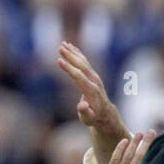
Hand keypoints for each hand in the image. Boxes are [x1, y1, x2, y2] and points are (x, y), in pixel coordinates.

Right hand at [57, 41, 127, 163]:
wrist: (104, 113)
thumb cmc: (94, 117)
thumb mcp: (88, 119)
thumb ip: (85, 112)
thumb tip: (81, 106)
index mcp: (91, 90)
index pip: (78, 76)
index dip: (68, 68)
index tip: (58, 61)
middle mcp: (94, 80)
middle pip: (81, 65)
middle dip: (70, 56)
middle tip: (60, 47)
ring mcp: (94, 76)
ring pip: (83, 61)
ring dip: (73, 52)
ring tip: (62, 44)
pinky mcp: (93, 75)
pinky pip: (84, 62)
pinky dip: (77, 53)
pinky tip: (70, 46)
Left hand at [98, 130, 152, 163]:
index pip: (151, 160)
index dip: (155, 149)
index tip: (160, 141)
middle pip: (141, 153)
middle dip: (147, 140)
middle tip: (151, 131)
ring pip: (129, 153)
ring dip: (134, 141)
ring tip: (139, 133)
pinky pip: (116, 156)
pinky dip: (120, 147)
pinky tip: (124, 140)